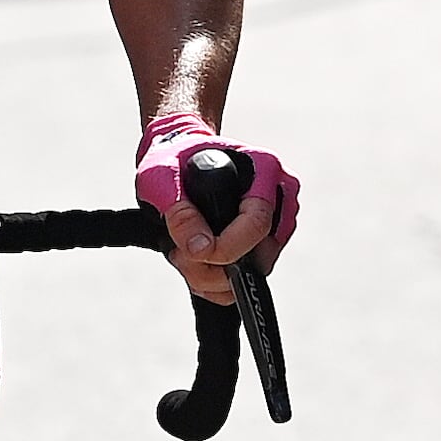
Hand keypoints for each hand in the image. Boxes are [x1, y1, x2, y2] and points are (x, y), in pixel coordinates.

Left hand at [136, 114, 299, 303]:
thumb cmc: (172, 158)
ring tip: (183, 253)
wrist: (179, 159)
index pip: (257, 223)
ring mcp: (277, 221)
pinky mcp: (265, 242)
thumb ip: (178, 210)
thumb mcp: (161, 176)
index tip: (192, 252)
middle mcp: (280, 195)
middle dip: (214, 269)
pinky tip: (195, 263)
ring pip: (254, 271)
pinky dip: (217, 282)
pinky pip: (249, 276)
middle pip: (260, 256)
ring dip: (211, 276)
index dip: (226, 247)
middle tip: (180, 254)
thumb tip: (199, 248)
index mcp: (265, 169)